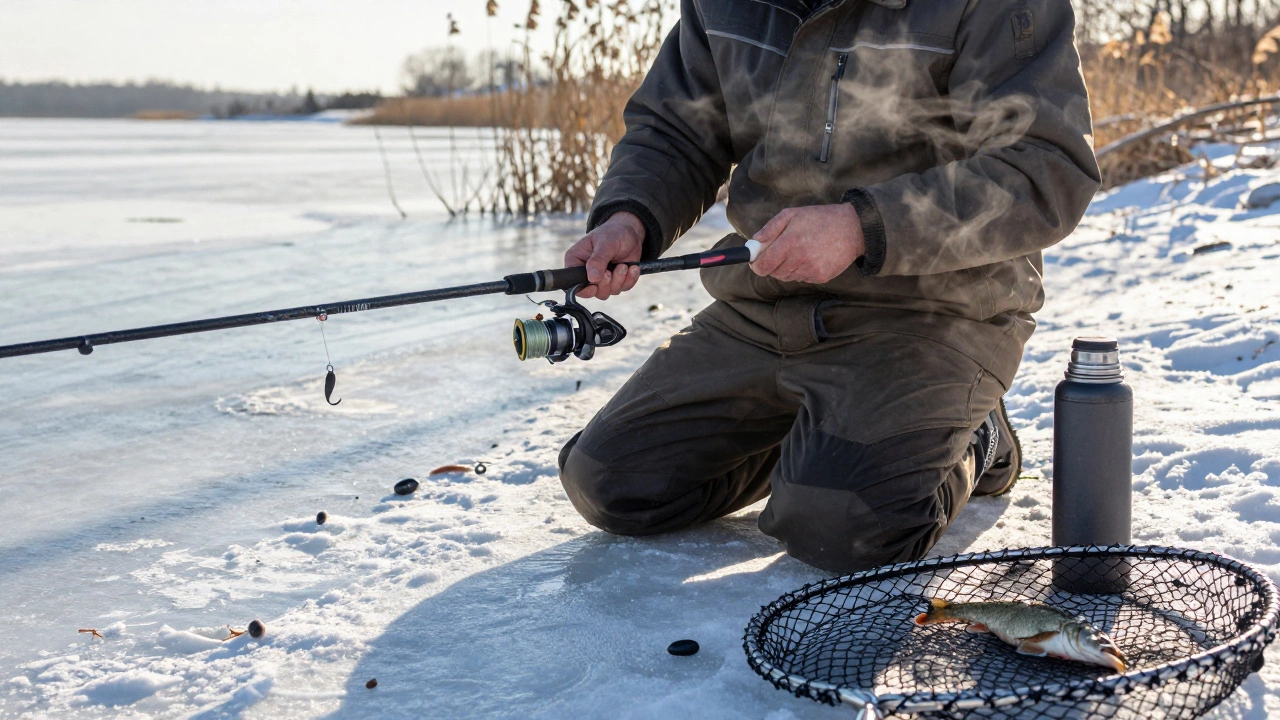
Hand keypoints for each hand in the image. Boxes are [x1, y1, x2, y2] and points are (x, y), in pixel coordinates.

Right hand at [564, 211, 644, 299]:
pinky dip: (629, 280)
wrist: (630, 233)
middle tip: (611, 270)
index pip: (572, 283)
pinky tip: (632, 268)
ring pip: (607, 292)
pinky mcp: (615, 281)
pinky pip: (622, 289)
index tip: (596, 282)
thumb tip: (592, 279)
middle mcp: (586, 272)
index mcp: (576, 260)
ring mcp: (601, 279)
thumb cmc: (613, 233)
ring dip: (619, 280)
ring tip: (623, 265)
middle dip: (606, 283)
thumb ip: (598, 260)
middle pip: (592, 292)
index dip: (584, 288)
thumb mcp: (605, 243)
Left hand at [750, 204, 864, 283]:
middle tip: (780, 251)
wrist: (853, 228)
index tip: (756, 261)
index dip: (756, 265)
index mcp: (790, 242)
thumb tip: (754, 243)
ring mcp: (811, 270)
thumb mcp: (792, 214)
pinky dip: (801, 270)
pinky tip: (811, 257)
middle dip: (772, 264)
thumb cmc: (820, 218)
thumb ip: (770, 229)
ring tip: (799, 251)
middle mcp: (800, 259)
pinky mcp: (821, 277)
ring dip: (787, 267)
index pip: (764, 265)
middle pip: (774, 273)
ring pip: (787, 277)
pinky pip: (802, 278)